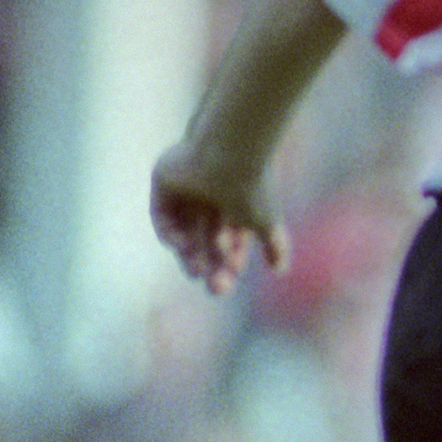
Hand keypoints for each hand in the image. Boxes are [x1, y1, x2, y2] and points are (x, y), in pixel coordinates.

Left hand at [150, 136, 287, 293]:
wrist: (228, 154)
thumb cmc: (251, 187)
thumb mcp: (266, 222)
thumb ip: (275, 245)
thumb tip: (280, 270)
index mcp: (232, 204)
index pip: (228, 242)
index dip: (229, 261)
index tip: (232, 276)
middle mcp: (208, 197)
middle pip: (203, 241)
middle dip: (210, 265)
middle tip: (215, 287)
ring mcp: (184, 190)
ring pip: (183, 231)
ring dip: (189, 254)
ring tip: (197, 269)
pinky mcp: (164, 182)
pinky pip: (161, 216)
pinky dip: (169, 234)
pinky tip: (181, 245)